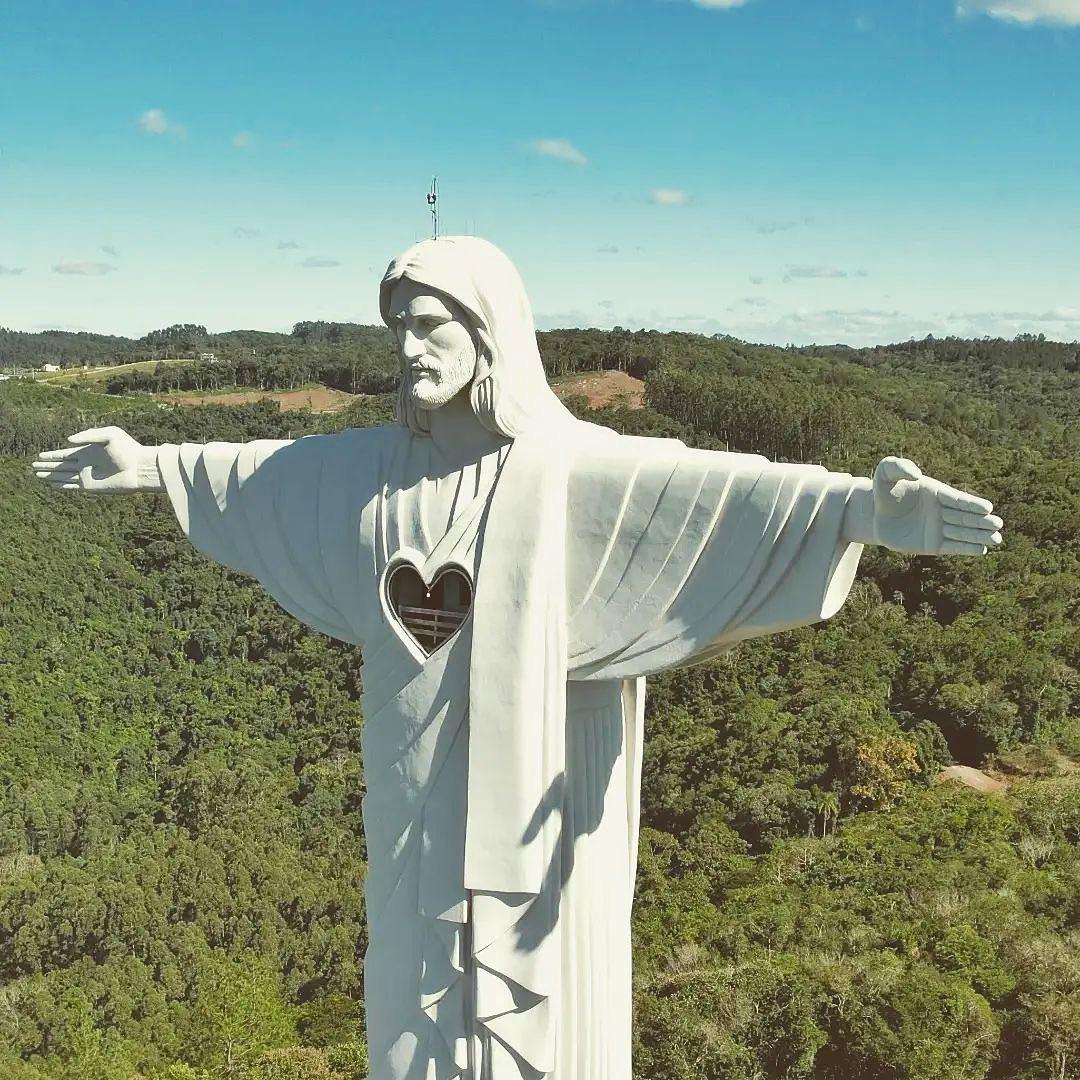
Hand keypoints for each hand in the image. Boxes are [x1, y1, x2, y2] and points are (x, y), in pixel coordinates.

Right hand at [32, 427, 156, 493]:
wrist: (139, 467)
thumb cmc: (128, 449)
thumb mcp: (109, 434)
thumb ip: (88, 435)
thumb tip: (68, 441)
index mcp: (88, 450)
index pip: (65, 454)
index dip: (52, 455)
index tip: (40, 455)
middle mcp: (86, 463)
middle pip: (61, 465)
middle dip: (47, 465)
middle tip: (32, 465)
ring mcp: (88, 475)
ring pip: (63, 476)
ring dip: (50, 476)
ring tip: (36, 475)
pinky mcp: (91, 486)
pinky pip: (71, 486)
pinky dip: (61, 486)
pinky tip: (51, 485)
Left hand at [867, 456, 1002, 556]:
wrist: (875, 514)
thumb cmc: (883, 491)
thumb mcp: (886, 473)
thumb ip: (898, 467)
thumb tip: (916, 474)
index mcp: (937, 492)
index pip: (957, 499)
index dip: (972, 504)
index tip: (987, 508)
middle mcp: (942, 511)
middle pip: (965, 517)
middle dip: (981, 521)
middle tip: (998, 524)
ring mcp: (939, 528)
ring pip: (962, 533)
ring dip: (979, 536)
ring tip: (996, 539)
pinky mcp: (932, 544)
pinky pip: (952, 547)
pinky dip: (966, 549)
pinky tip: (982, 550)